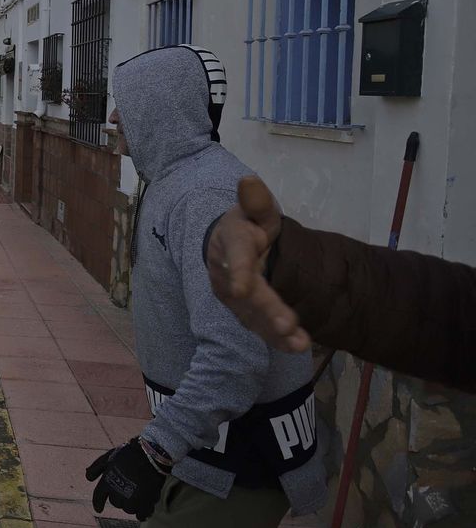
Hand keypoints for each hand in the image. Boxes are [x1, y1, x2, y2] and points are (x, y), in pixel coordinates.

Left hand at [85, 438, 167, 519]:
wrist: (151, 455)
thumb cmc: (128, 454)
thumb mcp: (109, 457)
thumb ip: (97, 468)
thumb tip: (88, 478)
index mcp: (107, 482)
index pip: (98, 497)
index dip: (97, 504)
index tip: (98, 510)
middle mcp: (117, 494)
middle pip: (115, 503)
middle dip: (119, 497)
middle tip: (127, 487)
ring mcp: (132, 500)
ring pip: (128, 509)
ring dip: (131, 504)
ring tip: (137, 494)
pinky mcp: (146, 503)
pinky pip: (142, 515)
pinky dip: (142, 513)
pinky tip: (143, 510)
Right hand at [207, 177, 309, 352]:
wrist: (235, 248)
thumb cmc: (250, 226)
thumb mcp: (256, 211)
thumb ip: (257, 202)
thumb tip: (249, 181)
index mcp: (232, 243)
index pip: (234, 256)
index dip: (238, 272)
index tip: (241, 289)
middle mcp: (227, 275)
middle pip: (248, 293)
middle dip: (267, 309)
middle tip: (287, 324)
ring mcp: (235, 298)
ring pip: (254, 316)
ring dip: (275, 331)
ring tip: (299, 342)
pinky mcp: (246, 313)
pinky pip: (261, 327)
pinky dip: (279, 340)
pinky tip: (298, 346)